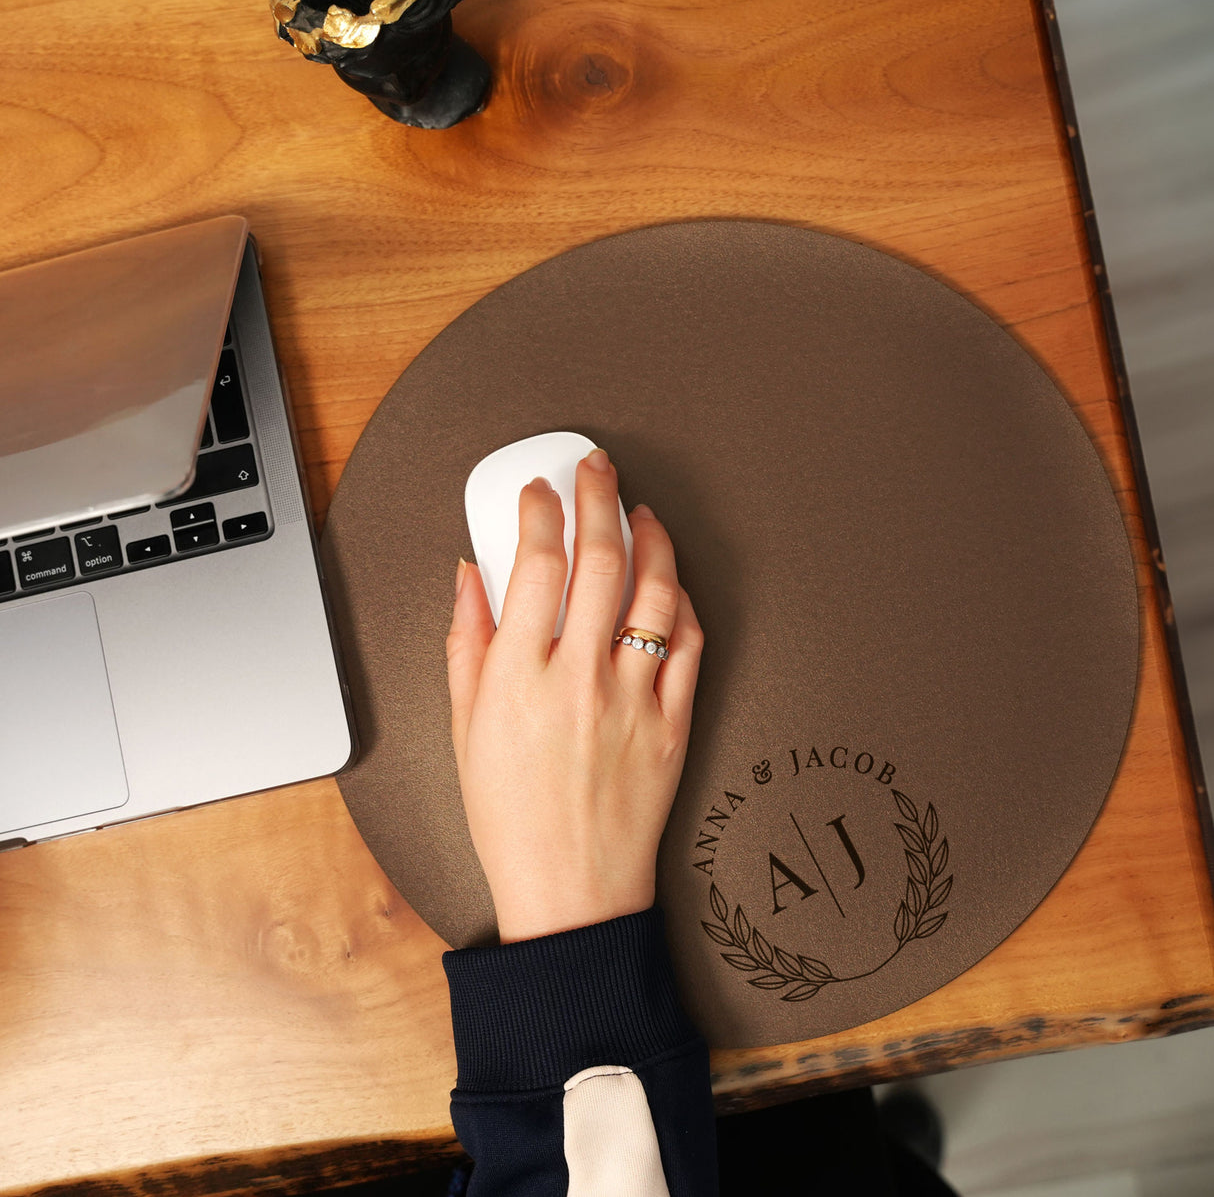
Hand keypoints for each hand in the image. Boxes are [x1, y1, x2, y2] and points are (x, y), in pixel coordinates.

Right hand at [446, 448, 702, 942]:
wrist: (570, 887)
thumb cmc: (510, 814)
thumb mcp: (464, 726)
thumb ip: (466, 641)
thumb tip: (470, 576)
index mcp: (519, 678)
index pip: (535, 564)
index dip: (538, 511)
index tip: (537, 491)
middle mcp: (579, 679)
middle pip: (600, 560)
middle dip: (598, 497)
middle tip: (596, 470)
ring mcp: (634, 700)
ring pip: (655, 592)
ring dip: (652, 539)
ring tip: (642, 512)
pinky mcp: (674, 723)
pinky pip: (688, 645)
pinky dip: (680, 604)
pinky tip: (669, 584)